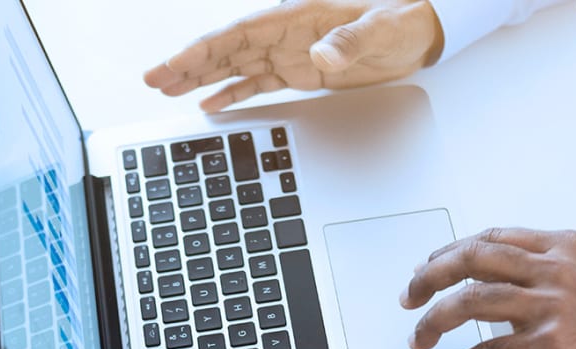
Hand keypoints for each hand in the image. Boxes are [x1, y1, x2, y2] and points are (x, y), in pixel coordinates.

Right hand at [143, 0, 443, 112]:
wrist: (421, 32)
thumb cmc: (403, 19)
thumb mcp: (381, 29)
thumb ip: (350, 40)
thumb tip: (320, 55)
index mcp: (298, 16)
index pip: (241, 32)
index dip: (206, 47)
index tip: (177, 61)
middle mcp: (287, 34)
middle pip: (227, 48)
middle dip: (188, 64)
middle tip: (153, 79)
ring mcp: (290, 54)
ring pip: (235, 67)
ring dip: (202, 79)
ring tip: (166, 90)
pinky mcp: (300, 73)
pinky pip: (258, 84)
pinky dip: (233, 94)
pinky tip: (208, 105)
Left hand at [403, 228, 575, 348]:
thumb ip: (544, 279)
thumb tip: (493, 290)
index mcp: (564, 248)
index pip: (492, 238)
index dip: (451, 251)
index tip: (428, 266)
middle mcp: (556, 269)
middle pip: (473, 258)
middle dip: (430, 276)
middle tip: (409, 296)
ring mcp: (553, 306)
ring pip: (471, 302)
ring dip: (434, 321)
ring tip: (418, 338)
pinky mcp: (549, 346)